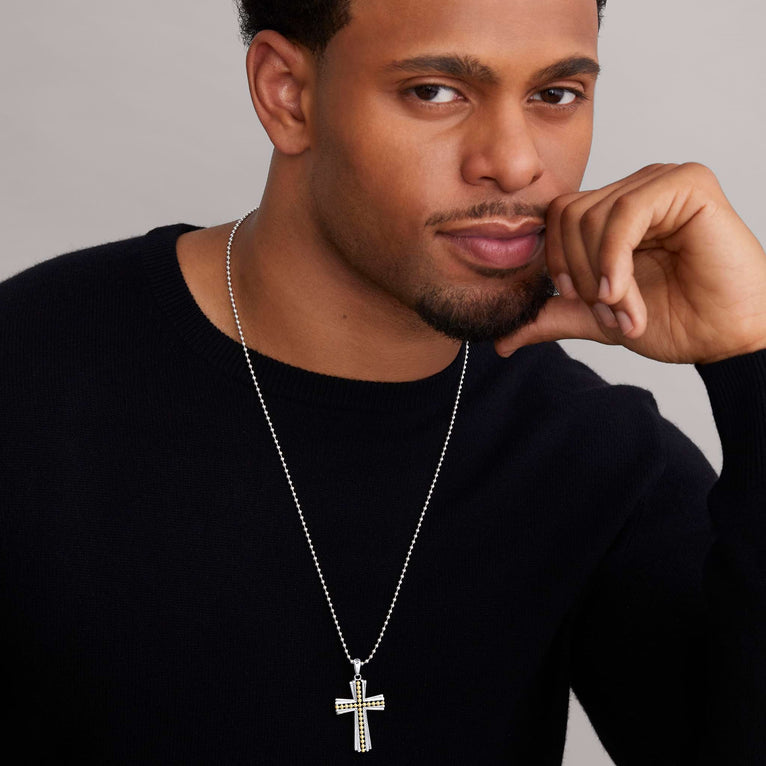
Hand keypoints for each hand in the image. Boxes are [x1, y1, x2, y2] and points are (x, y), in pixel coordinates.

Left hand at [494, 163, 765, 363]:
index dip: (557, 261)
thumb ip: (550, 317)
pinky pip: (625, 213)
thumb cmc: (673, 320)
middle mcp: (634, 190)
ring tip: (626, 309)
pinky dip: (614, 259)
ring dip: (600, 275)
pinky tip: (623, 292)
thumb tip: (499, 341)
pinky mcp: (687, 184)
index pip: (556, 216)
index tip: (579, 301)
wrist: (724, 337)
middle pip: (568, 214)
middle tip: (609, 310)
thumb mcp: (595, 317)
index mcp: (612, 212)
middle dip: (579, 273)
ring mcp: (659, 182)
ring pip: (592, 216)